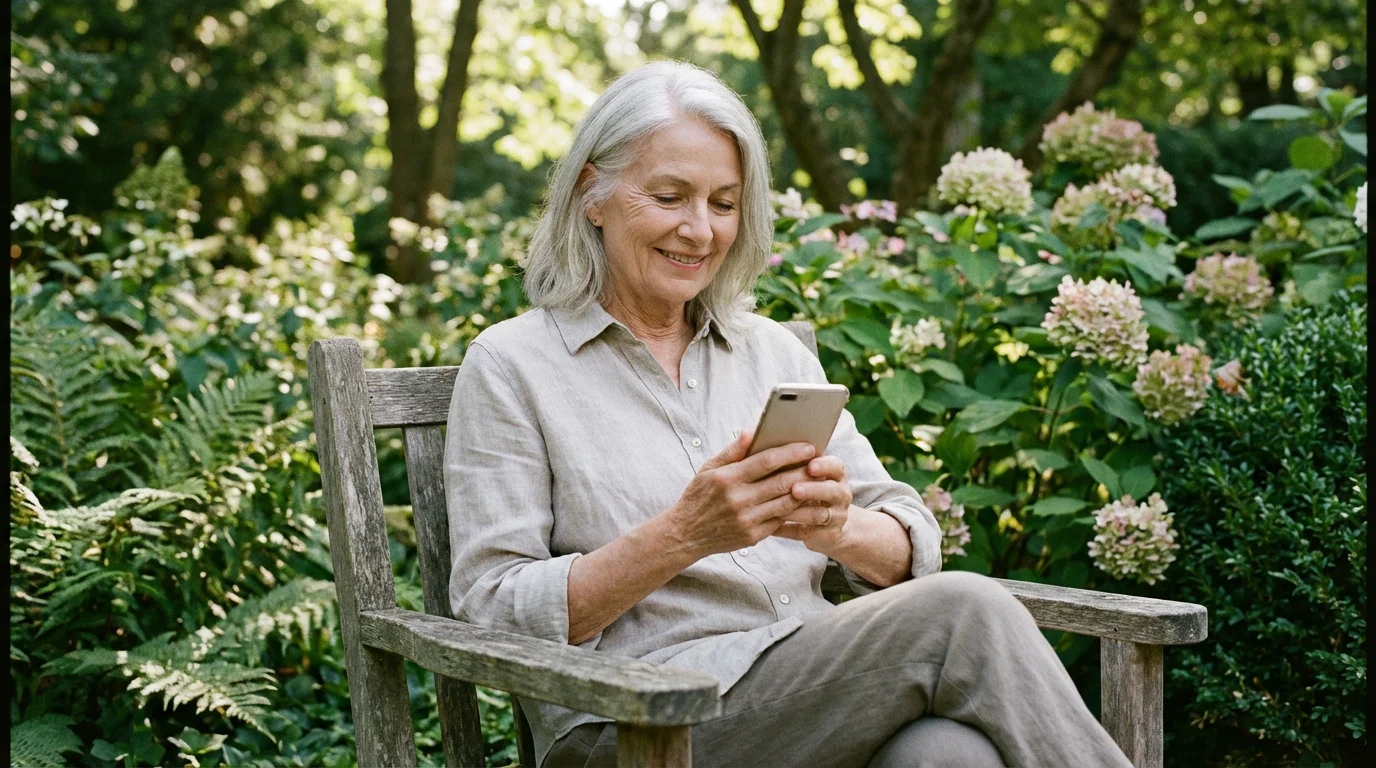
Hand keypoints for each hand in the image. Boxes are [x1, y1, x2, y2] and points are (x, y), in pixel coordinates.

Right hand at [661, 429, 817, 558]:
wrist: (685, 534)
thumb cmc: (698, 496)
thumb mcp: (708, 469)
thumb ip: (732, 451)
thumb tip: (752, 431)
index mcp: (727, 478)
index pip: (767, 461)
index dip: (791, 453)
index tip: (808, 447)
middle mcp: (738, 499)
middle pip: (781, 482)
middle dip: (804, 470)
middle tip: (821, 462)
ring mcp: (746, 520)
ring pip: (786, 503)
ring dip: (805, 491)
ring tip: (817, 480)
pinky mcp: (753, 536)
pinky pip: (780, 520)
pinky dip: (794, 510)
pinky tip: (805, 501)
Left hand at [772, 455, 852, 553]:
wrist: (827, 525)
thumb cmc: (807, 489)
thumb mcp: (804, 474)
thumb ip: (788, 459)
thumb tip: (755, 439)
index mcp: (835, 474)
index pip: (836, 466)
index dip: (824, 466)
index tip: (810, 465)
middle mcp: (840, 494)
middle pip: (831, 491)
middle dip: (812, 489)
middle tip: (794, 489)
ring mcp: (836, 516)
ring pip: (819, 514)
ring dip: (799, 512)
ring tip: (779, 511)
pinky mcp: (828, 535)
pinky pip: (808, 533)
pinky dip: (789, 530)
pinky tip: (772, 528)